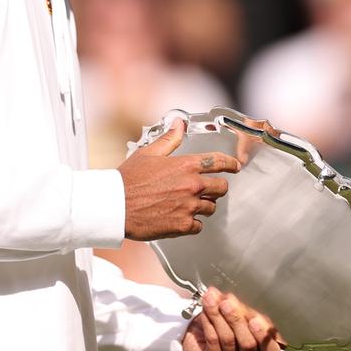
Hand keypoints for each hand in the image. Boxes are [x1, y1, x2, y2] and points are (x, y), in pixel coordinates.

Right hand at [120, 119, 240, 239]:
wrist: (115, 206)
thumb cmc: (129, 180)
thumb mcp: (149, 152)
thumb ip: (170, 139)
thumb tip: (180, 124)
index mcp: (186, 165)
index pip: (219, 162)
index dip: (230, 164)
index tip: (235, 166)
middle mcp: (192, 185)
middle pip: (222, 187)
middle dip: (217, 187)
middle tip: (209, 189)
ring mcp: (189, 206)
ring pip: (211, 207)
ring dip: (204, 205)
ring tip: (189, 204)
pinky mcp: (183, 225)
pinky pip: (199, 226)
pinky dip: (193, 223)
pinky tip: (181, 218)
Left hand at [182, 287, 282, 350]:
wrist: (205, 333)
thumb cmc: (231, 324)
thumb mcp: (244, 314)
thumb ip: (241, 309)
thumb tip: (229, 300)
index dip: (263, 337)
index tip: (254, 320)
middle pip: (247, 344)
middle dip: (236, 320)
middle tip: (226, 304)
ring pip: (227, 340)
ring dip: (218, 317)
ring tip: (211, 301)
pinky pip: (213, 341)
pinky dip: (208, 323)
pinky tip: (205, 312)